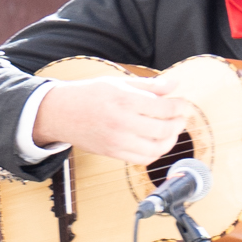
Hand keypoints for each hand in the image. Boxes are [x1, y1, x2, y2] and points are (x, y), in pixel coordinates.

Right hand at [31, 74, 188, 161]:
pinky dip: (156, 152)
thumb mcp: (117, 82)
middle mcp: (121, 122)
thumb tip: (175, 84)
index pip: (165, 107)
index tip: (182, 103)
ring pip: (157, 147)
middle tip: (180, 117)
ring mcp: (117, 140)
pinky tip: (157, 142)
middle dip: (179, 123)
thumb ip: (148, 85)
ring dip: (171, 140)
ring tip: (171, 131)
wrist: (58, 113)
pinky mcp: (112, 153)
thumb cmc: (87, 95)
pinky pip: (143, 158)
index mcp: (124, 100)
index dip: (180, 106)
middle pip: (165, 128)